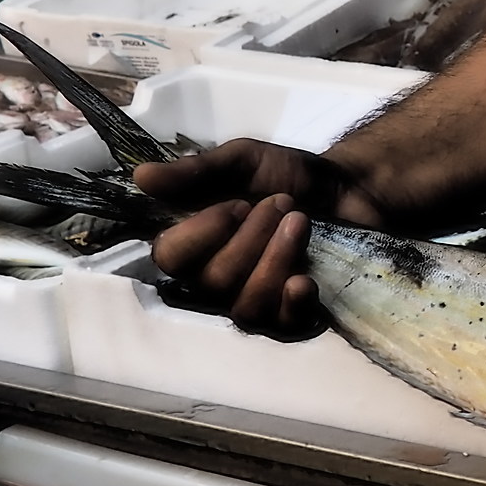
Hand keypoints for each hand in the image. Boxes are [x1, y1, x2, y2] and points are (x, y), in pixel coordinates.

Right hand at [134, 142, 388, 336]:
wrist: (345, 187)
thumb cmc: (284, 175)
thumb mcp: (242, 160)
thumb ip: (195, 171)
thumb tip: (140, 175)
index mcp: (195, 242)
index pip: (170, 259)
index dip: (201, 234)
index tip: (236, 203)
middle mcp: (215, 278)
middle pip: (213, 281)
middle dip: (252, 237)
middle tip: (281, 202)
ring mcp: (253, 297)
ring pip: (246, 303)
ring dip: (276, 258)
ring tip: (300, 221)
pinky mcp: (291, 311)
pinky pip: (281, 325)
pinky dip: (292, 303)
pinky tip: (305, 280)